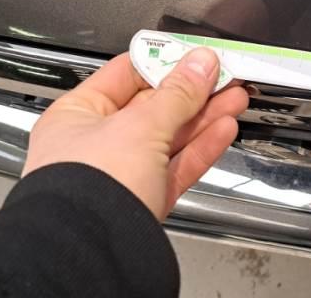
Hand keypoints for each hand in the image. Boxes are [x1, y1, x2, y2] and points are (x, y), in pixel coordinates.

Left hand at [22, 48, 247, 219]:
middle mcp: (95, 145)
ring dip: (204, 117)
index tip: (194, 55)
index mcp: (76, 116)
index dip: (163, 61)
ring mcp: (121, 175)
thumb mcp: (139, 126)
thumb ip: (176, 94)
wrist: (92, 254)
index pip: (125, 75)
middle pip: (152, 107)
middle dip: (192, 91)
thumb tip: (200, 64)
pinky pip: (176, 166)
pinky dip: (201, 147)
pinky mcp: (143, 201)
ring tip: (234, 98)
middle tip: (223, 76)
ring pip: (169, 137)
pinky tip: (222, 130)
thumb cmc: (87, 189)